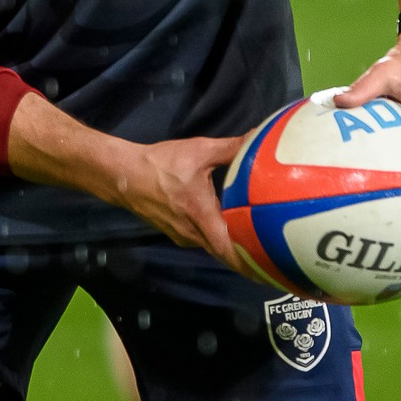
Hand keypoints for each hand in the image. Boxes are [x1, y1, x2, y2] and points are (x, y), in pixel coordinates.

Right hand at [108, 134, 261, 280]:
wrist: (125, 175)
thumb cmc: (162, 164)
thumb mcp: (199, 151)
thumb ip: (232, 147)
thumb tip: (259, 137)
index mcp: (201, 215)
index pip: (228, 249)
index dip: (249, 260)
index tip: (272, 264)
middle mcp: (193, 233)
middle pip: (225, 253)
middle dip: (248, 257)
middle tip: (275, 256)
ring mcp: (183, 236)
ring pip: (214, 247)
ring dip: (232, 246)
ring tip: (259, 243)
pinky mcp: (176, 233)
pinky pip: (203, 240)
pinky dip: (218, 238)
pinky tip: (230, 229)